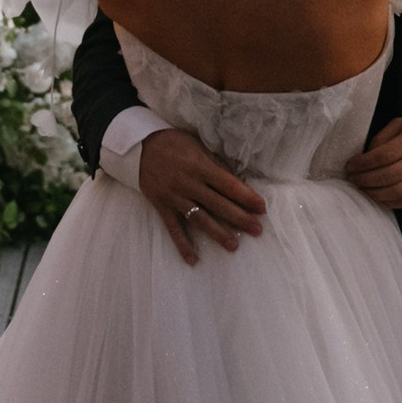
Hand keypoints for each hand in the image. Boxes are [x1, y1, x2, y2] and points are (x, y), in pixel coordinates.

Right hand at [136, 127, 267, 262]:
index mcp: (200, 166)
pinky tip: (193, 259)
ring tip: (234, 246)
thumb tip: (237, 181)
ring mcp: (174, 197)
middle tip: (257, 230)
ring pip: (199, 219)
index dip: (246, 197)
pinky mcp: (162, 207)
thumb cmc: (173, 143)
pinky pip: (173, 228)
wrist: (139, 147)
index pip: (228, 184)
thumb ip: (215, 164)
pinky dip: (183, 245)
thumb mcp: (197, 145)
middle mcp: (188, 184)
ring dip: (217, 233)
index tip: (261, 208)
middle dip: (239, 218)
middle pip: (218, 204)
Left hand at [345, 115, 401, 210]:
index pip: (383, 155)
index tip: (350, 166)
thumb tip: (364, 157)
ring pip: (395, 192)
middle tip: (351, 178)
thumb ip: (382, 138)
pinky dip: (386, 201)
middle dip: (364, 179)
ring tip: (360, 187)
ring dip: (373, 193)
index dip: (363, 163)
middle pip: (387, 175)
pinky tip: (375, 196)